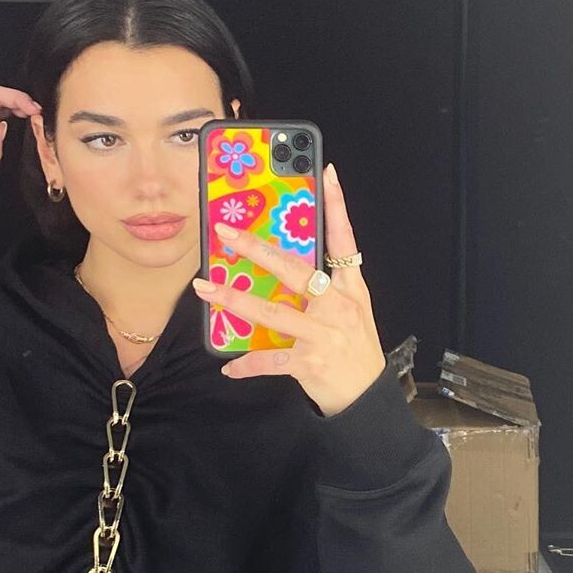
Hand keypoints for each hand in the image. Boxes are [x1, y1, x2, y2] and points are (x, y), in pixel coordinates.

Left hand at [191, 162, 386, 418]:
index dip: (336, 206)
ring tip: (206, 289)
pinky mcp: (310, 362)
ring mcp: (324, 334)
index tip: (327, 173)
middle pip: (295, 270)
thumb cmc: (354, 352)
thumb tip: (286, 266)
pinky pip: (269, 360)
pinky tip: (229, 366)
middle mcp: (338, 306)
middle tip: (227, 233)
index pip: (345, 239)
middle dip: (257, 249)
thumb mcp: (352, 312)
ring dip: (235, 300)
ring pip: (273, 311)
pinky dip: (247, 364)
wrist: (367, 399)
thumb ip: (326, 287)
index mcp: (350, 289)